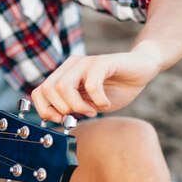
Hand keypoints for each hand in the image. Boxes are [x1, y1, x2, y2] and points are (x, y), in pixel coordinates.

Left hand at [30, 51, 160, 122]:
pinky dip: (97, 100)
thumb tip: (57, 120)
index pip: (39, 92)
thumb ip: (71, 109)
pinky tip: (105, 103)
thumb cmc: (115, 89)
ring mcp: (86, 62)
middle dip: (62, 109)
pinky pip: (91, 84)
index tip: (62, 119)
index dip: (45, 110)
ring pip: (64, 87)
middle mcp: (71, 65)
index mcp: (64, 74)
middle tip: (81, 114)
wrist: (141, 70)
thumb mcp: (89, 104)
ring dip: (78, 106)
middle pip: (48, 89)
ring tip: (93, 110)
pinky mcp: (103, 62)